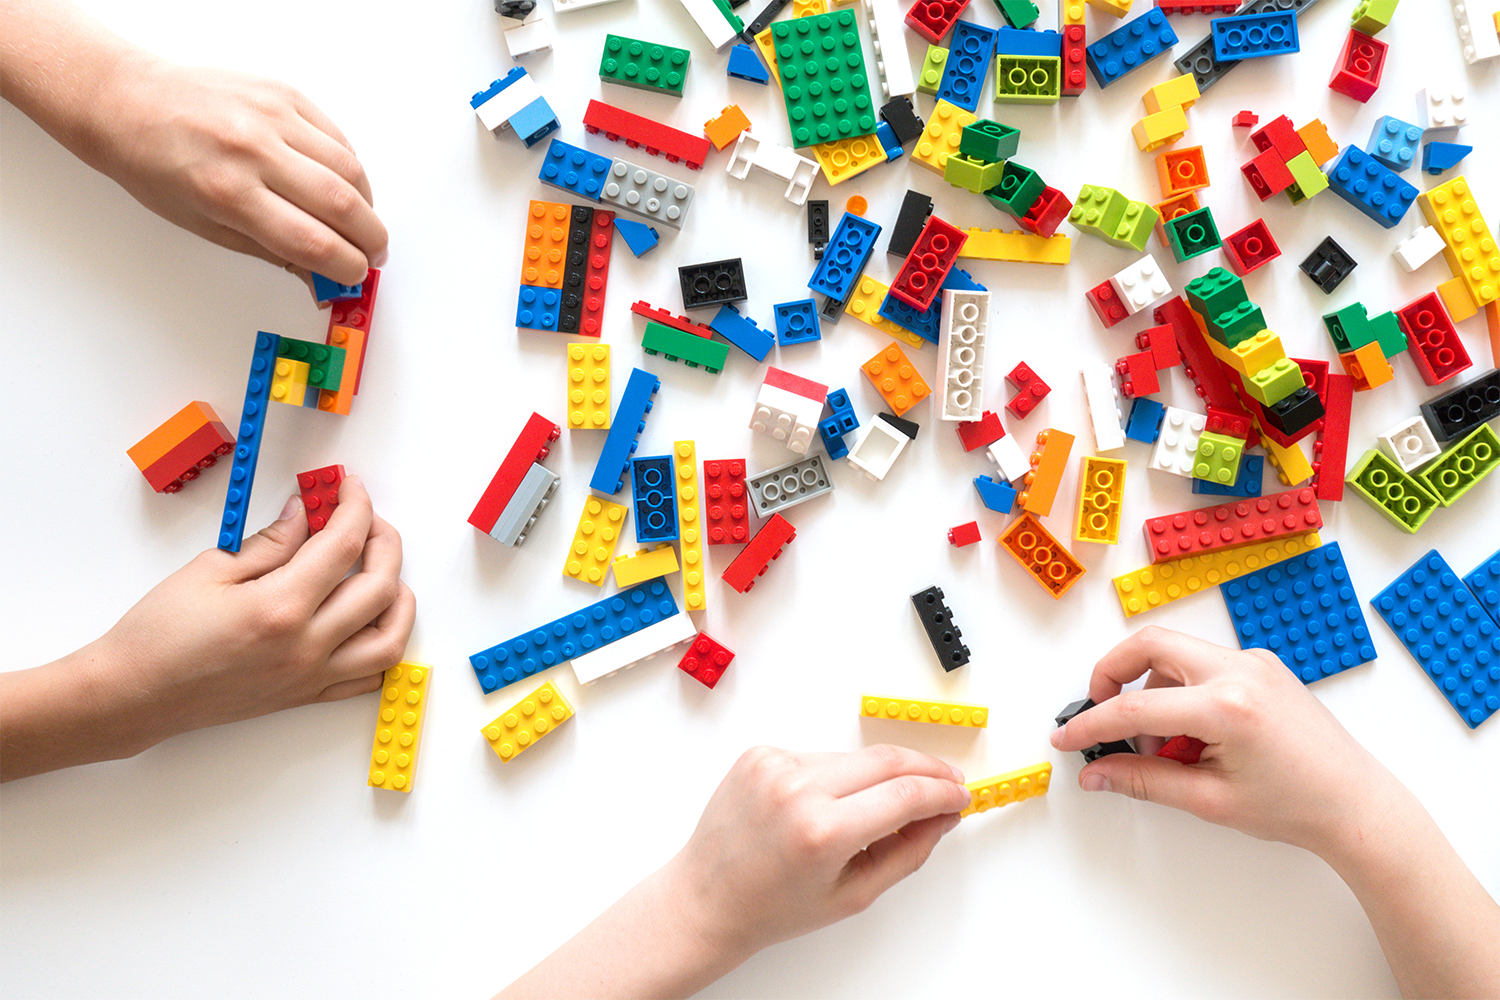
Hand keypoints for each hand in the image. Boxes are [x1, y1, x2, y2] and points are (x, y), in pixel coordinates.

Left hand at [87, 52, 386, 287]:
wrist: (130, 103)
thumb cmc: (158, 168)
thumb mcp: (208, 227)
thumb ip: (274, 252)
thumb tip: (321, 279)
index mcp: (228, 193)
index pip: (313, 243)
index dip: (346, 267)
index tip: (355, 276)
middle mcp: (253, 150)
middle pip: (342, 205)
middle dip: (370, 239)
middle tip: (373, 253)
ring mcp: (272, 116)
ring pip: (350, 168)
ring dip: (366, 204)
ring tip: (360, 221)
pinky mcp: (284, 94)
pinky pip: (336, 138)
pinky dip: (349, 168)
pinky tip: (343, 185)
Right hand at [102, 475, 414, 742]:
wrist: (134, 694)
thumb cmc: (160, 634)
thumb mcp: (211, 569)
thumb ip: (271, 542)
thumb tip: (307, 514)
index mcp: (280, 607)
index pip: (343, 546)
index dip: (355, 507)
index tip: (351, 488)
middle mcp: (305, 646)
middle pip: (379, 586)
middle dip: (384, 541)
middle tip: (367, 519)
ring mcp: (310, 676)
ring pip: (389, 639)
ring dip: (398, 599)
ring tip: (382, 571)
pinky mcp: (306, 695)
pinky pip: (369, 677)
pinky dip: (383, 646)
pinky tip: (371, 620)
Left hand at [664, 745, 970, 959]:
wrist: (707, 898)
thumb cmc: (772, 906)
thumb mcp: (853, 894)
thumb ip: (907, 852)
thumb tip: (941, 816)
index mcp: (822, 831)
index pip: (906, 794)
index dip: (943, 792)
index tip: (960, 795)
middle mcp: (797, 789)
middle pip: (886, 760)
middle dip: (926, 768)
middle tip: (948, 782)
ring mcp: (775, 765)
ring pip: (853, 757)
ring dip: (877, 776)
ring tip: (871, 813)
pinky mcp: (760, 753)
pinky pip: (818, 756)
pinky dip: (835, 775)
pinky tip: (823, 805)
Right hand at [1049, 627, 1398, 856]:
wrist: (1356, 805)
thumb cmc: (1298, 805)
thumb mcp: (1209, 799)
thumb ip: (1144, 780)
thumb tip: (1097, 773)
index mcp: (1228, 705)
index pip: (1135, 706)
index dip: (1092, 724)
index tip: (1067, 737)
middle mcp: (1240, 670)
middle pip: (1148, 645)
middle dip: (1112, 675)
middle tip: (1099, 715)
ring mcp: (1253, 663)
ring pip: (1174, 655)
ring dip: (1151, 692)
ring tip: (1162, 749)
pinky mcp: (1260, 667)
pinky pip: (1201, 666)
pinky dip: (1180, 694)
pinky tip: (1189, 737)